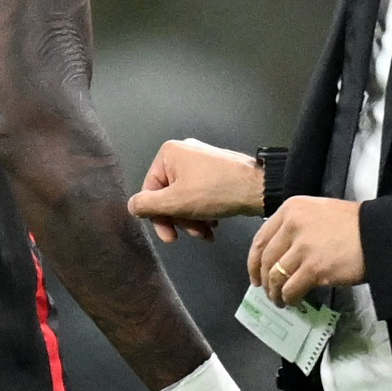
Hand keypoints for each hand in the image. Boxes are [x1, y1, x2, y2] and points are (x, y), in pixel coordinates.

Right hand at [130, 139, 267, 235]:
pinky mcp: (217, 170)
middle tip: (192, 235)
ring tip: (207, 233)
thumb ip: (147, 205)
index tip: (171, 237)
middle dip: (179, 219)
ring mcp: (201, 160)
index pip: (150, 190)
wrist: (260, 187)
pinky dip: (203, 211)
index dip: (158, 217)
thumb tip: (131, 206)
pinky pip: (200, 193)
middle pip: (168, 194)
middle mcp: (183, 153)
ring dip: (192, 219)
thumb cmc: (215, 191)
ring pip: (185, 197)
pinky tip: (214, 224)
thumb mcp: (176, 202)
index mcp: (168, 154)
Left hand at [245, 197, 366, 301]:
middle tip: (267, 291)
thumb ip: (295, 225)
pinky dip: (289, 297)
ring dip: (275, 292)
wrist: (378, 233)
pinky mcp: (314, 268)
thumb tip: (280, 252)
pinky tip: (293, 301)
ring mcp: (302, 248)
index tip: (255, 274)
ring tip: (280, 299)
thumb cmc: (352, 224)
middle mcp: (292, 225)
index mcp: (290, 209)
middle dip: (264, 280)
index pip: (261, 238)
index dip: (254, 261)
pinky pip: (291, 288)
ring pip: (276, 276)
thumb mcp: (317, 212)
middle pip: (266, 259)